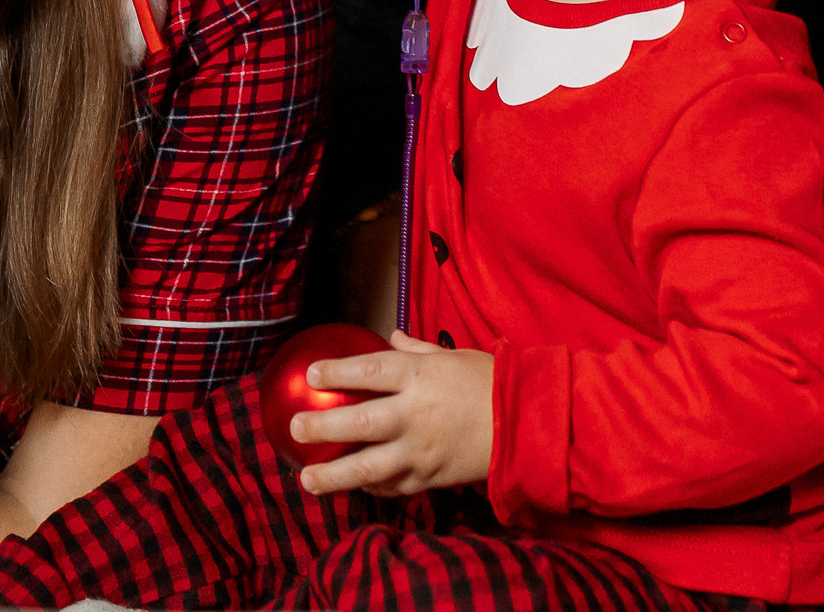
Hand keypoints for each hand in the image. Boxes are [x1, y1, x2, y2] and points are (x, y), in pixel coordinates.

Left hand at [289, 330, 493, 498]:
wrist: (529, 426)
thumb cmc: (492, 383)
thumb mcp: (455, 356)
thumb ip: (418, 349)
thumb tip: (393, 337)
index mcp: (421, 376)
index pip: (368, 372)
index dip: (336, 373)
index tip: (310, 375)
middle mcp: (416, 415)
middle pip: (358, 424)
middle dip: (321, 427)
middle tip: (294, 428)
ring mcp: (422, 451)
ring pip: (368, 468)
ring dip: (333, 475)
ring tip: (306, 478)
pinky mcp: (431, 479)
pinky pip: (393, 486)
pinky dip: (371, 486)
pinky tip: (354, 485)